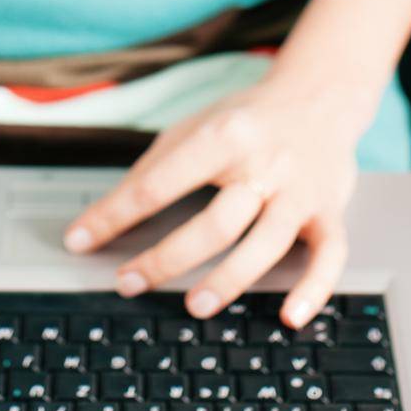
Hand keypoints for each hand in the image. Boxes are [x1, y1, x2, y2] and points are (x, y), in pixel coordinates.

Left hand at [62, 70, 371, 330]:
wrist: (317, 95)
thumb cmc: (246, 119)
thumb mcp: (193, 127)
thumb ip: (154, 169)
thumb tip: (103, 217)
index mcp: (223, 136)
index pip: (160, 182)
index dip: (115, 214)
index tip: (80, 240)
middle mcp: (265, 163)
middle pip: (215, 222)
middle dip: (167, 258)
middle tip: (128, 282)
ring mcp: (300, 190)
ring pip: (266, 243)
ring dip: (230, 280)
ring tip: (194, 305)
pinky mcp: (329, 211)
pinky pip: (330, 255)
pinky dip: (313, 288)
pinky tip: (289, 315)